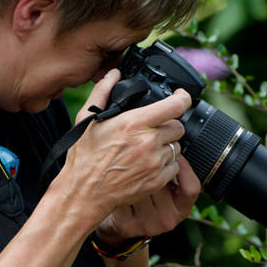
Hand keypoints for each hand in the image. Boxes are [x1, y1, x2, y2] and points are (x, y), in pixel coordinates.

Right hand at [57, 69, 194, 228]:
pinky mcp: (156, 181)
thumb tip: (113, 74)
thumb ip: (102, 92)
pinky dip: (165, 164)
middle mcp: (148, 142)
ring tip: (147, 148)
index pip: (175, 106)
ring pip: (176, 147)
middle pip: (178, 126)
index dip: (183, 97)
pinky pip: (174, 167)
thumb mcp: (87, 119)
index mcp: (134, 123)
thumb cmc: (84, 157)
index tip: (181, 96)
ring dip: (166, 145)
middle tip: (153, 129)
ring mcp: (154, 163)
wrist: (85, 192)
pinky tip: (148, 164)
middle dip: (168, 125)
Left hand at [97, 155, 200, 244]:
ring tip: (127, 166)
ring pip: (140, 187)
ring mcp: (147, 224)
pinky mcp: (128, 226)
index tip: (173, 153)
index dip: (183, 168)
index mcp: (181, 209)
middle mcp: (167, 219)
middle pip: (162, 183)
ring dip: (132, 172)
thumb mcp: (165, 188)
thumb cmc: (143, 197)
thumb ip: (171, 171)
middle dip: (150, 165)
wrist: (119, 221)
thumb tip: (172, 141)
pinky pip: (123, 194)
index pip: (191, 188)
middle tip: (141, 155)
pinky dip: (118, 183)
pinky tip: (116, 179)